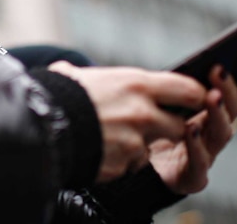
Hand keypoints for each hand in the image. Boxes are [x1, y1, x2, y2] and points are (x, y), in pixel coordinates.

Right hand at [47, 61, 206, 182]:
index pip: (188, 89)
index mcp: (137, 84)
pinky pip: (130, 165)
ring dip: (138, 146)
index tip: (197, 99)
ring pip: (151, 147)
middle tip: (151, 124)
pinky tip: (98, 150)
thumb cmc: (55, 96)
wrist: (39, 126)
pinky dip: (119, 161)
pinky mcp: (125, 164)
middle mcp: (143, 112)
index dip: (197, 96)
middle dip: (169, 128)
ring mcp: (136, 141)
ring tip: (110, 136)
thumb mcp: (76, 76)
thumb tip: (68, 70)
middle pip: (179, 126)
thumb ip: (90, 76)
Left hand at [149, 62, 236, 194]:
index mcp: (212, 113)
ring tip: (212, 96)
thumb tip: (199, 59)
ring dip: (218, 114)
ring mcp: (206, 156)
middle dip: (229, 91)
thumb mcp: (163, 101)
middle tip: (220, 70)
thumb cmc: (150, 127)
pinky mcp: (191, 178)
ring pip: (220, 135)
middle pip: (231, 113)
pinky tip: (190, 128)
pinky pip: (198, 162)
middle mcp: (214, 134)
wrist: (131, 165)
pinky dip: (196, 145)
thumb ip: (180, 86)